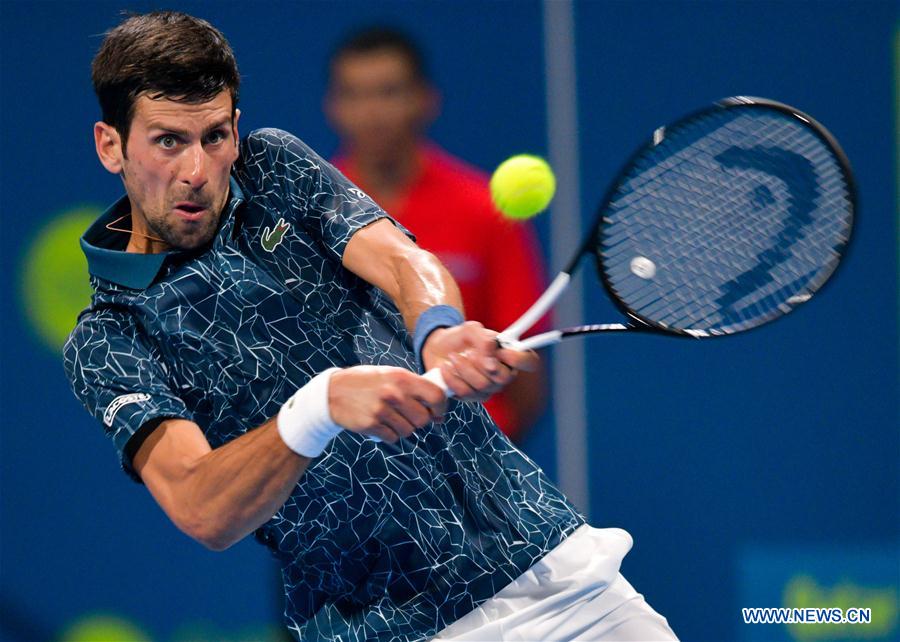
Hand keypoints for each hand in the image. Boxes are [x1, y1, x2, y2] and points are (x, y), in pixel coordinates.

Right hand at [328, 366, 446, 442]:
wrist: (333, 392)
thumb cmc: (366, 382)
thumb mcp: (390, 374)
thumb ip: (412, 385)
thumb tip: (438, 403)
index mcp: (401, 378)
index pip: (435, 396)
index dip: (441, 408)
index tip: (438, 413)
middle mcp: (393, 394)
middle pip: (423, 419)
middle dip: (420, 421)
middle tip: (410, 416)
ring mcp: (381, 410)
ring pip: (409, 431)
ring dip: (404, 428)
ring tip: (392, 418)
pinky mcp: (371, 425)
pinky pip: (393, 438)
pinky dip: (390, 435)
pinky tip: (381, 424)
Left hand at [421, 321, 538, 400]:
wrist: (439, 349)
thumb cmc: (461, 338)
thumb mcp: (471, 329)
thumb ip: (484, 339)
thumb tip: (492, 357)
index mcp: (511, 354)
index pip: (530, 361)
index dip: (519, 359)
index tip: (500, 351)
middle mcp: (505, 373)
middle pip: (504, 378)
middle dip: (482, 363)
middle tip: (468, 352)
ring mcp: (490, 388)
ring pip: (482, 385)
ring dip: (463, 368)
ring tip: (453, 357)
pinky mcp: (474, 397)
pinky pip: (466, 392)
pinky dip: (452, 378)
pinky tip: (447, 368)